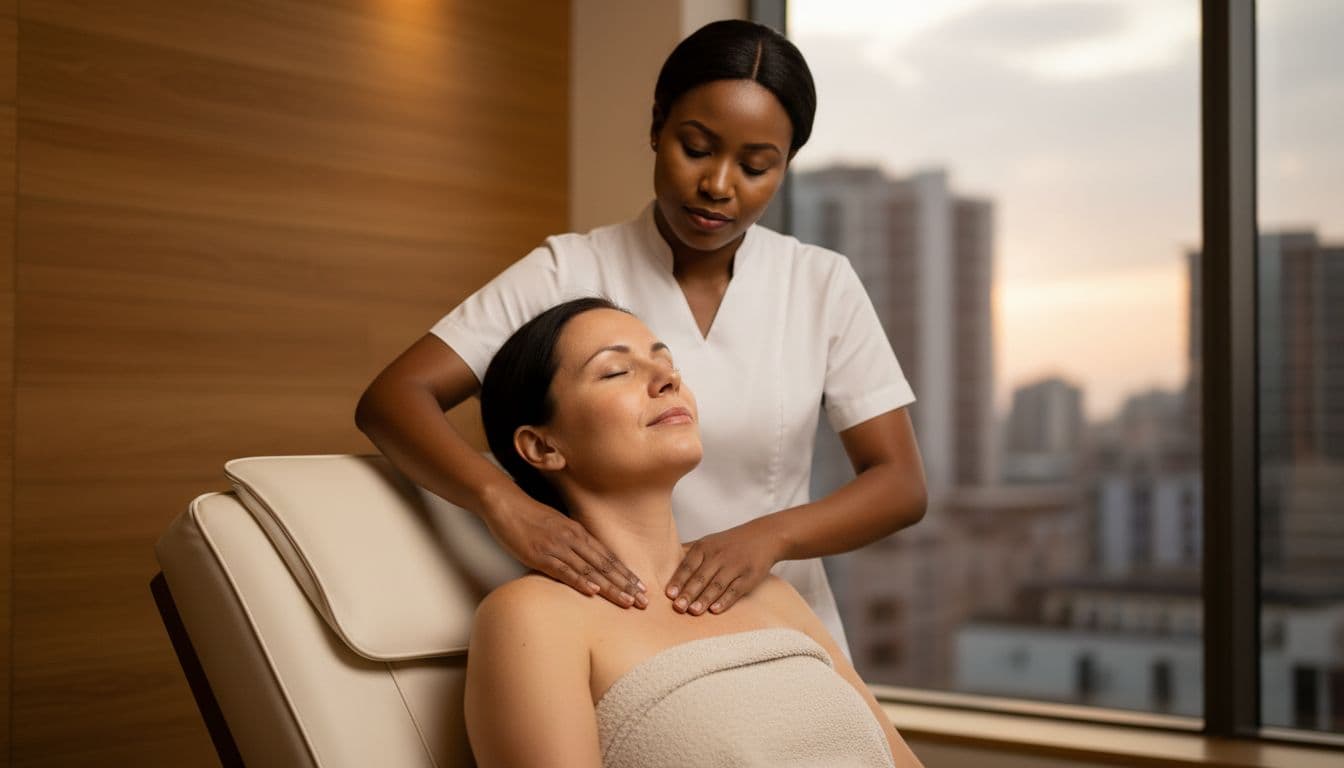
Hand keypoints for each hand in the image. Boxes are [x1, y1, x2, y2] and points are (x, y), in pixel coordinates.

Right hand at [482, 490, 647, 608]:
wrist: (505, 503)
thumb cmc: (529, 516)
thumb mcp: (557, 526)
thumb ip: (572, 541)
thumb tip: (584, 560)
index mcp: (578, 532)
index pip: (608, 556)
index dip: (626, 574)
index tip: (642, 588)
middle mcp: (572, 539)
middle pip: (605, 565)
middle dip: (626, 584)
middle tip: (643, 601)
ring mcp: (557, 547)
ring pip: (590, 570)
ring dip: (610, 588)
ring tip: (627, 602)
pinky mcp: (539, 554)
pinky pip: (563, 570)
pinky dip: (579, 582)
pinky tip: (593, 592)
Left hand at [665, 520, 781, 615]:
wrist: (765, 536)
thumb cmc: (731, 542)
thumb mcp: (709, 541)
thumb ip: (689, 553)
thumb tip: (663, 563)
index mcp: (705, 547)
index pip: (688, 565)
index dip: (678, 580)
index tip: (669, 594)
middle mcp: (719, 555)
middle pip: (701, 577)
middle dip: (688, 593)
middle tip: (678, 607)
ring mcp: (735, 566)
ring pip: (717, 585)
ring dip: (704, 599)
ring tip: (693, 612)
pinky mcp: (749, 576)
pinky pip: (735, 590)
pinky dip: (725, 601)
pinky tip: (715, 610)